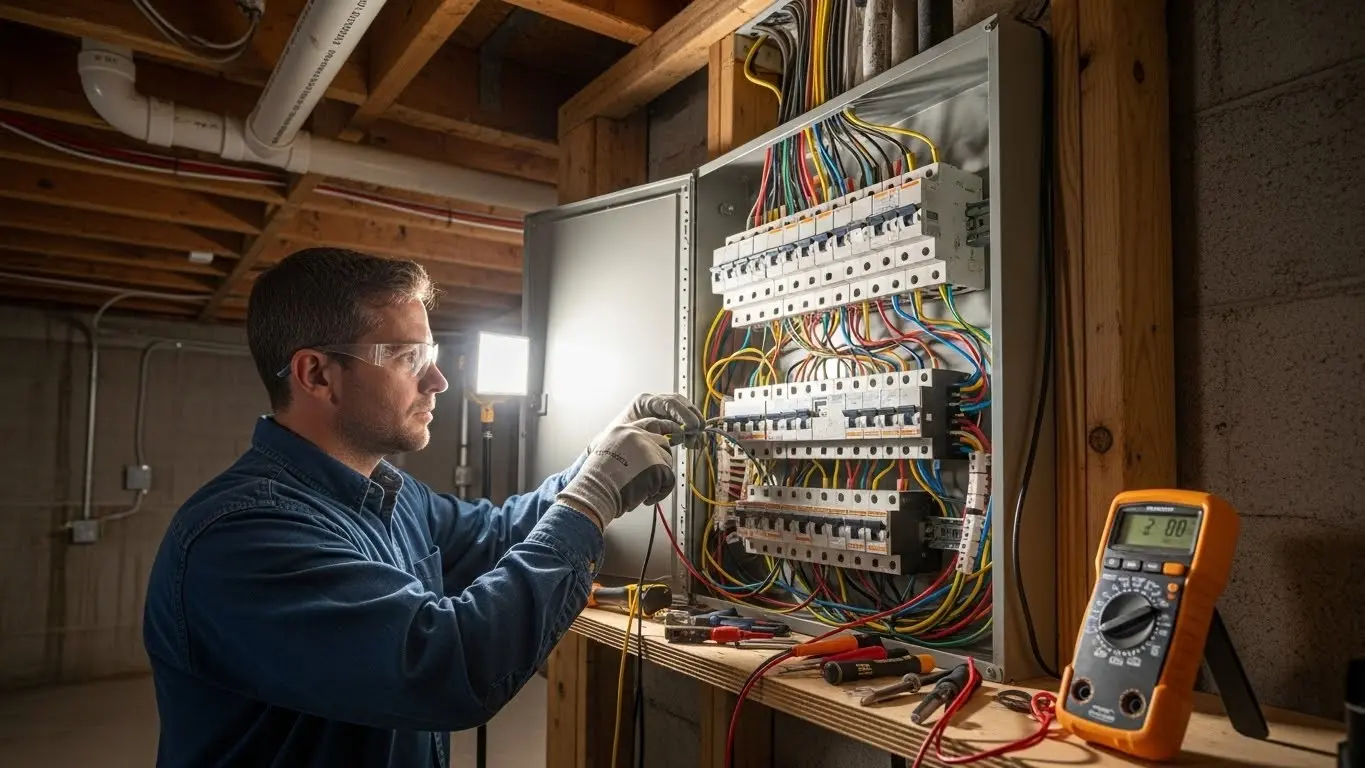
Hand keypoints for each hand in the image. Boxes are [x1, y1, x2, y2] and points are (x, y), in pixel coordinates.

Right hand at [558, 418, 677, 527]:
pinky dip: (660, 492)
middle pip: (662, 443)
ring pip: (667, 462)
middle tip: (650, 476)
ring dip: (658, 479)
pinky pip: (668, 480)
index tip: (672, 434)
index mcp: (623, 430)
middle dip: (660, 461)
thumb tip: (641, 457)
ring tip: (641, 489)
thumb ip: (625, 448)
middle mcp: (637, 435)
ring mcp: (648, 449)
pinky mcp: (658, 466)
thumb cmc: (596, 480)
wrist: (596, 491)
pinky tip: (645, 497)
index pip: (650, 424)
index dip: (660, 434)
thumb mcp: (605, 452)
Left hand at [608, 393, 702, 446]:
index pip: (669, 402)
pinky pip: (683, 424)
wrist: (610, 446)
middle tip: (696, 434)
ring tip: (692, 443)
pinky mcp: (667, 422)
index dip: (684, 413)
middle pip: (681, 404)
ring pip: (685, 413)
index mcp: (644, 402)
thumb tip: (673, 433)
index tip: (692, 427)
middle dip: (692, 418)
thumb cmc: (615, 438)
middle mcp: (655, 404)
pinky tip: (690, 444)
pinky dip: (690, 434)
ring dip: (693, 427)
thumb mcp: (629, 433)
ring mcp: (662, 412)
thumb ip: (649, 432)